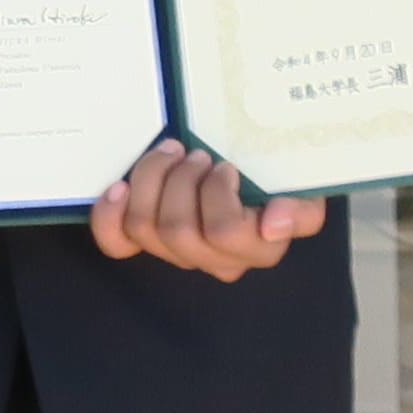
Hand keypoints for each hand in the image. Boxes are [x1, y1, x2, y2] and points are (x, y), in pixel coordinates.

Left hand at [94, 139, 324, 279]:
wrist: (256, 166)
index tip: (224, 165)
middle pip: (179, 231)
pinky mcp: (146, 241)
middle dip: (181, 181)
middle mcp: (218, 259)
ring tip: (170, 153)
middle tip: (194, 153)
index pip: (226, 234)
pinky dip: (110, 214)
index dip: (216, 195)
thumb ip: (301, 207)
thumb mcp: (302, 187)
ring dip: (152, 180)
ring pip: (147, 228)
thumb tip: (274, 223)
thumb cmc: (278, 175)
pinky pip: (117, 242)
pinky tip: (119, 188)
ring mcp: (179, 252)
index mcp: (259, 248)